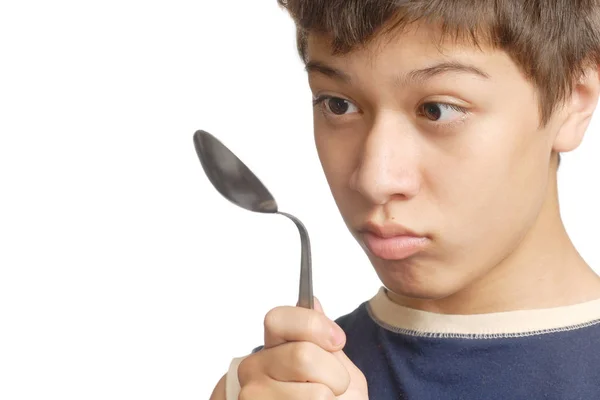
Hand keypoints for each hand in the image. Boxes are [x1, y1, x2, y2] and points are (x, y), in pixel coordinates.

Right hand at [237, 298, 368, 398]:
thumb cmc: (333, 399)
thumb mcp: (336, 368)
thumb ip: (325, 341)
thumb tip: (313, 302)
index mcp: (272, 346)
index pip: (277, 319)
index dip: (313, 325)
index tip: (337, 340)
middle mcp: (254, 368)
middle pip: (303, 356)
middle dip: (335, 375)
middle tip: (334, 387)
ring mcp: (253, 395)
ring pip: (317, 394)